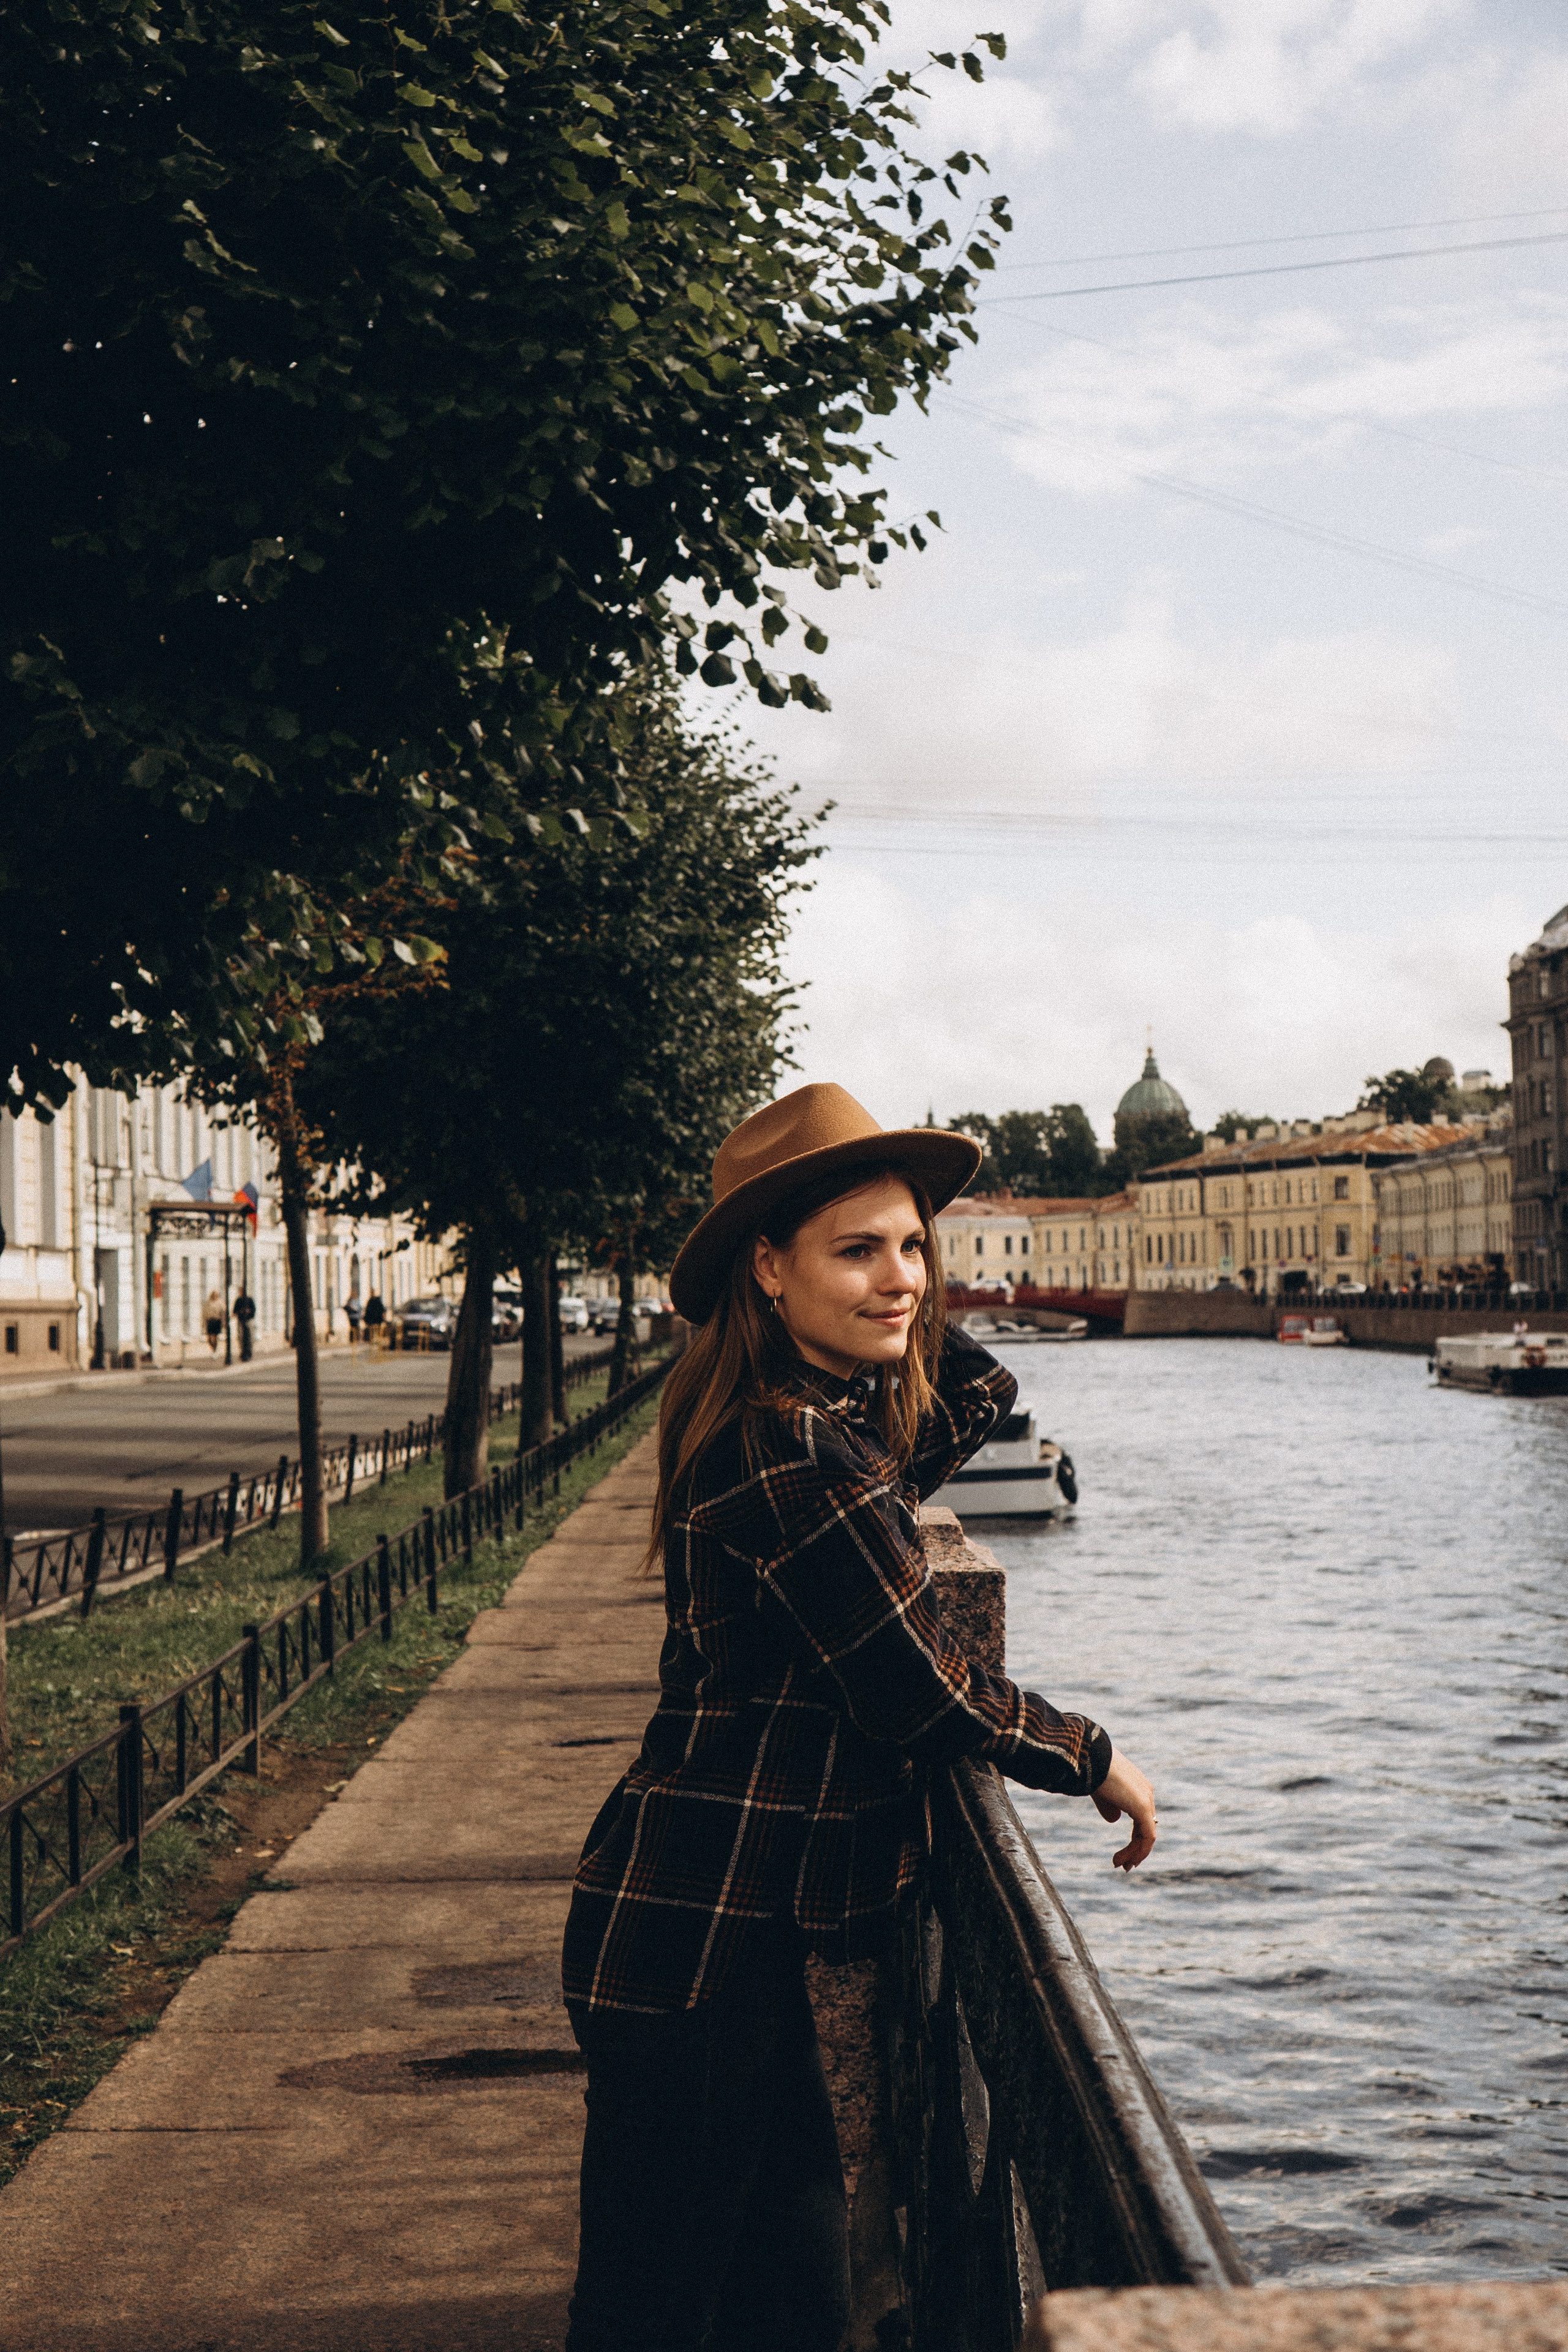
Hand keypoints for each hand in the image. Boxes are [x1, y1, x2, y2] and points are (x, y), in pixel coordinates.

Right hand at [1091, 1747, 1156, 1869]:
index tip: (1121, 1853)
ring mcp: (1147, 1801)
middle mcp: (1147, 1793)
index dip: (1134, 1838)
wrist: (1093, 1757)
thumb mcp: (1101, 1792)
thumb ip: (1109, 1806)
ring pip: (1147, 1835)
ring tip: (1120, 1866)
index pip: (1141, 1818)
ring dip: (1134, 1853)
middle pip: (1146, 1828)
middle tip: (1123, 1865)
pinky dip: (1138, 1851)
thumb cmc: (1093, 1770)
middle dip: (1135, 1849)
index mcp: (1138, 1787)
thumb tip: (1114, 1820)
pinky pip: (1146, 1837)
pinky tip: (1126, 1860)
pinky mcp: (1143, 1808)